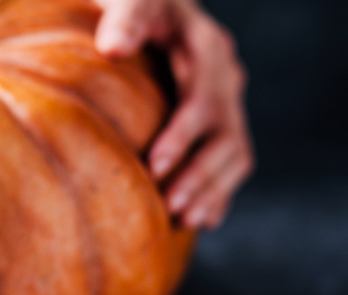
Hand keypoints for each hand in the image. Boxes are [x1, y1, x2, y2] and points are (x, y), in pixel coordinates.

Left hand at [95, 0, 253, 228]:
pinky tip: (201, 221)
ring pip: (235, 152)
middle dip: (200, 173)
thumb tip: (113, 49)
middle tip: (169, 205)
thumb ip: (125, 18)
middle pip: (225, 132)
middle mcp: (224, 74)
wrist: (148, 9)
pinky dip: (219, 192)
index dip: (182, 135)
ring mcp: (226, 100)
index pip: (202, 97)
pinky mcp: (220, 121)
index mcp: (205, 47)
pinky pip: (231, 163)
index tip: (154, 166)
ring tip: (186, 220)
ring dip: (213, 189)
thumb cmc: (132, 7)